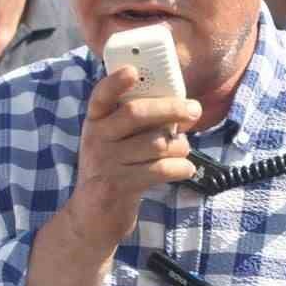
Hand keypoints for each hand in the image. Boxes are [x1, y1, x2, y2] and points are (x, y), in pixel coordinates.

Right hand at [64, 66, 199, 253]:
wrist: (92, 216)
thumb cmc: (116, 168)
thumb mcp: (116, 141)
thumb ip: (138, 122)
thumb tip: (181, 105)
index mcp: (96, 121)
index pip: (101, 96)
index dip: (115, 82)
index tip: (132, 70)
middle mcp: (97, 138)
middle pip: (136, 113)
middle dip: (171, 108)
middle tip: (194, 110)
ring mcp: (106, 163)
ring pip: (156, 143)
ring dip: (180, 145)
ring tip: (183, 150)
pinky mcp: (119, 186)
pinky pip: (161, 170)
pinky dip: (182, 168)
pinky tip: (185, 169)